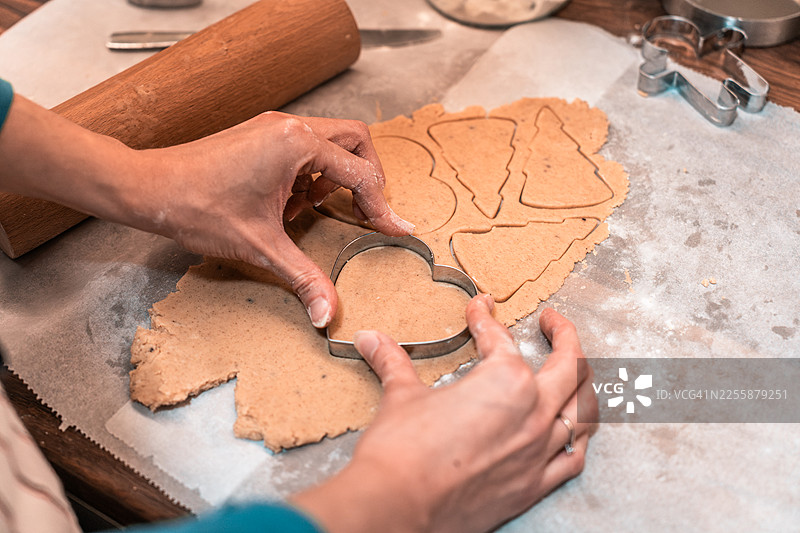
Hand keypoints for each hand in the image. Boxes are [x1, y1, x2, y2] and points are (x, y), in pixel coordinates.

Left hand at [0, 96, 412, 327]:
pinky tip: (294, 203)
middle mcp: (290, 127)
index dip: (382, 206)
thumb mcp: (259, 246)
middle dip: (367, 176)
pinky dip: (313, 172)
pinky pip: (305, 147)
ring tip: (320, 210)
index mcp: (296, 145)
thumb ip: (303, 277)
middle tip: (365, 212)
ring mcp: (274, 127)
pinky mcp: (261, 135)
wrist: (148, 188)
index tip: (396, 230)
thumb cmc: (198, 208)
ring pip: (331, 140)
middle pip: (356, 140)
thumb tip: (327, 314)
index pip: (360, 173)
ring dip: (337, 174)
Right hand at [291, 295, 597, 532]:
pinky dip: (577, 439)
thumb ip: (394, 362)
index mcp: (506, 381)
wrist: (397, 506)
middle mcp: (534, 412)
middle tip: (552, 323)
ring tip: (572, 371)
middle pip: (569, 366)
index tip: (479, 309)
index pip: (500, 338)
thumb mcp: (401, 396)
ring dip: (580, 385)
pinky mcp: (534, 485)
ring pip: (582, 411)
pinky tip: (573, 430)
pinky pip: (573, 458)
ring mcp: (539, 451)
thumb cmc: (402, 450)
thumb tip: (372, 339)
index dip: (485, 318)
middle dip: (564, 336)